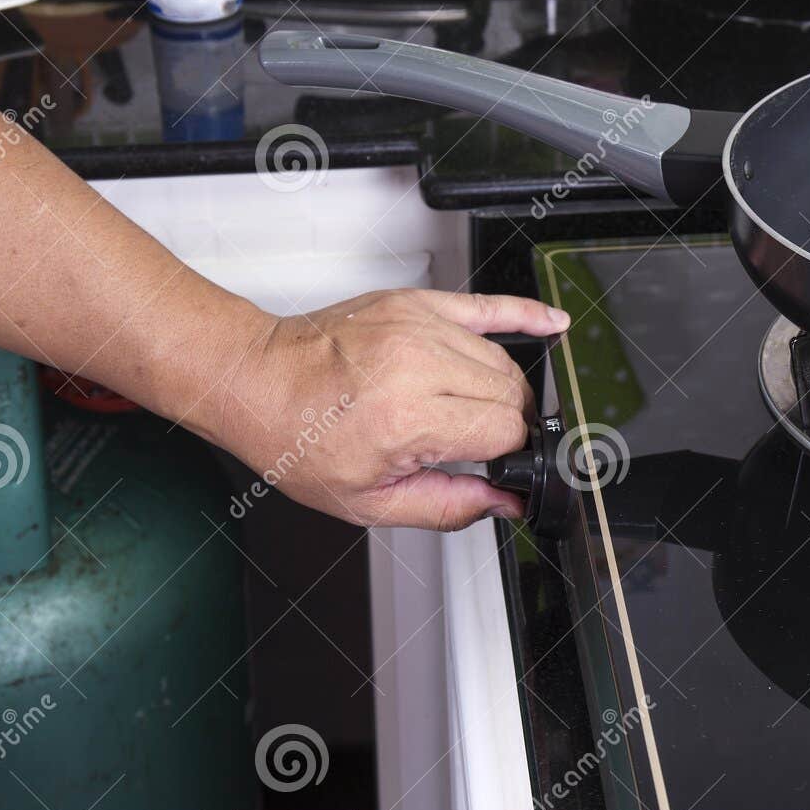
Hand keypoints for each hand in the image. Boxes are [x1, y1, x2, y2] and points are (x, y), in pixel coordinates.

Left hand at [209, 289, 568, 530]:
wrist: (257, 380)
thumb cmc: (297, 439)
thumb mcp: (367, 502)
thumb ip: (448, 506)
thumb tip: (506, 503)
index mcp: (408, 419)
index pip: (505, 432)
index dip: (509, 456)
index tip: (498, 466)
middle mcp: (418, 365)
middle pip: (513, 395)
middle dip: (509, 426)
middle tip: (480, 444)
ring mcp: (420, 327)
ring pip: (504, 362)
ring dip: (505, 390)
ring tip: (473, 410)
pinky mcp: (417, 303)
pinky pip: (488, 305)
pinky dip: (526, 315)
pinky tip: (553, 324)